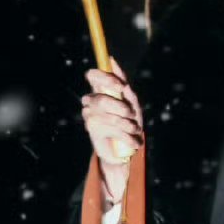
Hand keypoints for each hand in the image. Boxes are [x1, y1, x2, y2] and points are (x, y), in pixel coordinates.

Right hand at [82, 57, 143, 202]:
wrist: (124, 151)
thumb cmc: (129, 124)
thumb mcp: (133, 106)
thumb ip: (127, 91)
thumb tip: (118, 73)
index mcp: (101, 91)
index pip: (93, 75)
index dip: (105, 77)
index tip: (121, 86)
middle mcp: (91, 102)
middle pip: (101, 99)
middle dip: (120, 108)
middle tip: (131, 115)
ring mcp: (89, 116)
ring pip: (110, 117)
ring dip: (128, 125)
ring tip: (135, 131)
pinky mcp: (92, 131)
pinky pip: (113, 130)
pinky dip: (128, 137)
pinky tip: (134, 142)